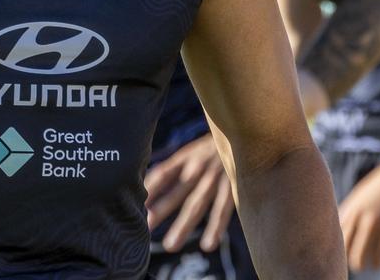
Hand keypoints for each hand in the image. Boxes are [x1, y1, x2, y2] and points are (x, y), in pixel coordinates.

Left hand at [144, 133, 233, 251]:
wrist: (245, 134)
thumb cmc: (211, 148)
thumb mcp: (191, 152)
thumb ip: (173, 169)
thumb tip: (147, 187)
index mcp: (186, 158)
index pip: (163, 173)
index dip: (149, 188)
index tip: (135, 205)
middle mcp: (199, 168)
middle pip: (176, 192)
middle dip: (160, 211)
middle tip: (145, 229)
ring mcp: (216, 178)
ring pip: (197, 204)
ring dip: (183, 225)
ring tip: (169, 245)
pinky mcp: (234, 187)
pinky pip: (224, 209)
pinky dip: (216, 227)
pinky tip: (208, 244)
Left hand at [339, 156, 379, 270]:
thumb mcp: (362, 194)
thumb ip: (352, 210)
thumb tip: (341, 227)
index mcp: (354, 208)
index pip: (341, 236)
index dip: (340, 250)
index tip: (342, 256)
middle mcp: (367, 217)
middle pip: (356, 250)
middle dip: (356, 263)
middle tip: (359, 267)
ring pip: (376, 255)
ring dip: (376, 263)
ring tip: (375, 265)